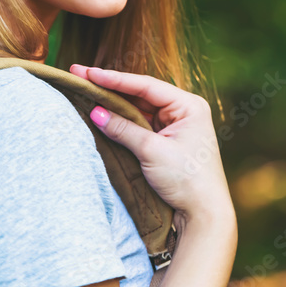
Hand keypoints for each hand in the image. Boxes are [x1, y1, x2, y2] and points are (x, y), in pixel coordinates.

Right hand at [69, 64, 234, 226]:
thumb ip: (123, 129)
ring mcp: (175, 125)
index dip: (115, 79)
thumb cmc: (186, 179)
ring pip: (138, 108)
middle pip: (140, 94)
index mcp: (189, 105)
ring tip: (86, 89)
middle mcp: (183, 110)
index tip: (89, 72)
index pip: (146, 85)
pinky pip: (140, 124)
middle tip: (81, 74)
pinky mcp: (167, 140)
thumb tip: (95, 112)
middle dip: (111, 86)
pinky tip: (102, 111)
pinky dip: (121, 119)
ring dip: (114, 102)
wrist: (204, 214)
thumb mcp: (152, 151)